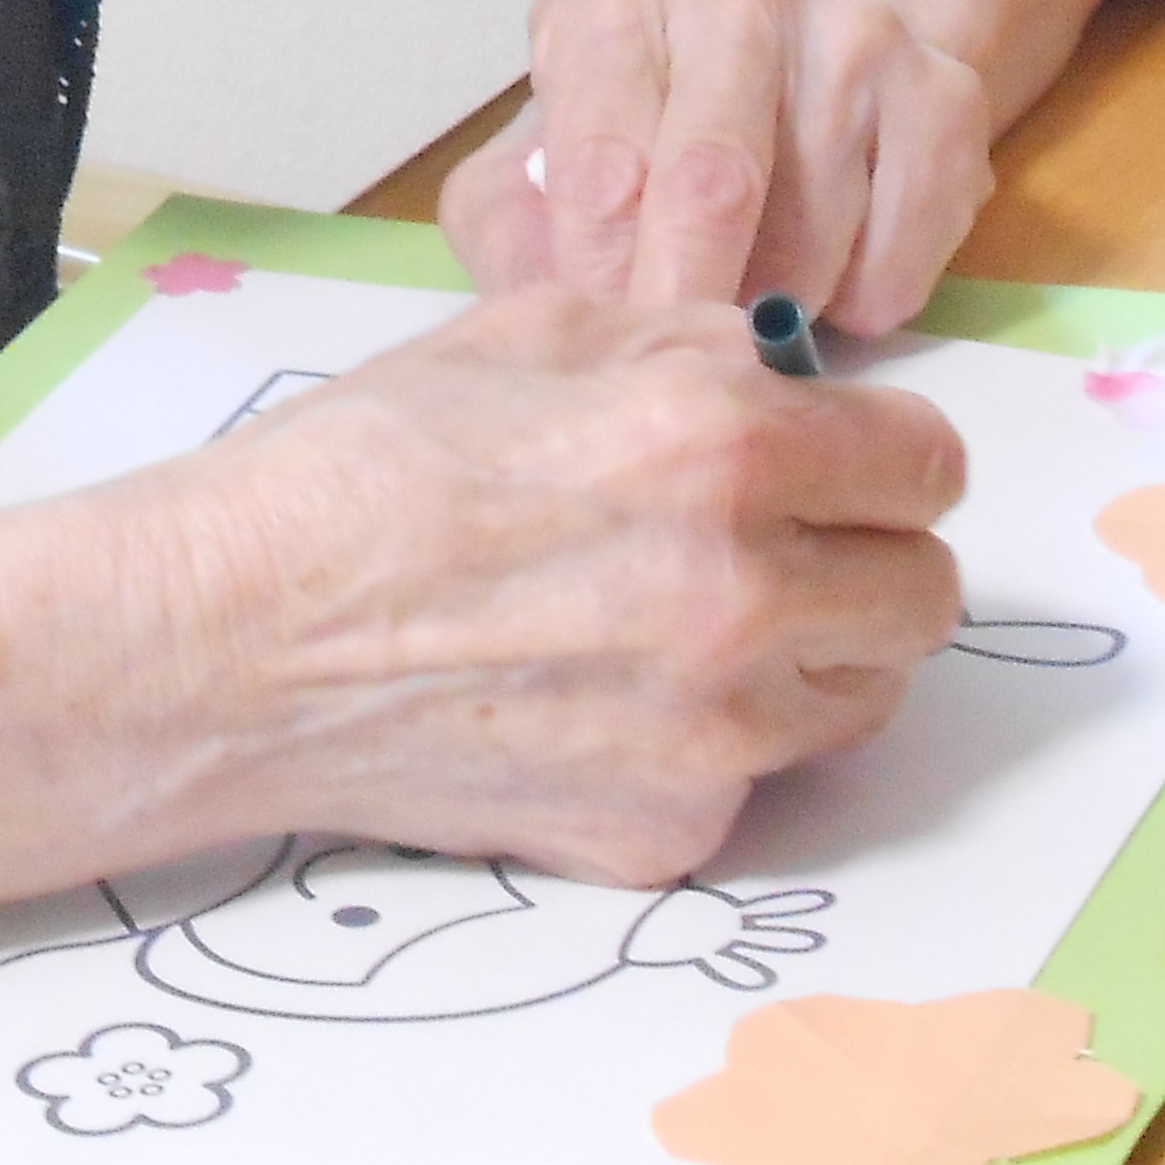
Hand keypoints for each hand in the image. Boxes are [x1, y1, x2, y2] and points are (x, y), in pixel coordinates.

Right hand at [132, 287, 963, 881]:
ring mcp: (712, 736)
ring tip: (693, 621)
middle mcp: (741, 598)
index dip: (880, 451)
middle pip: (926, 596)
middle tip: (784, 542)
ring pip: (862, 696)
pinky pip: (753, 780)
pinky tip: (605, 698)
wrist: (236, 641)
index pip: (928, 463)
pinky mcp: (664, 831)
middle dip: (868, 554)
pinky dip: (710, 742)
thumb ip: (685, 345)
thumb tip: (777, 372)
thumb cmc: (359, 472)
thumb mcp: (530, 333)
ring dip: (810, 653)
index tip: (841, 460)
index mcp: (719, 448)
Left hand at [439, 0, 995, 331]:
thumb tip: (549, 312)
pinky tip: (827, 291)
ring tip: (740, 321)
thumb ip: (516, 223)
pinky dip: (863, 301)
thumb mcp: (540, 147)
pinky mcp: (945, 88)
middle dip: (687, 301)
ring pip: (815, 226)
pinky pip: (905, 242)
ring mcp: (856, 24)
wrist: (792, 41)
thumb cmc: (636, 112)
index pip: (601, 158)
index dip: (596, 275)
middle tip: (673, 389)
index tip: (600, 347)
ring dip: (774, 306)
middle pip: (714, 181)